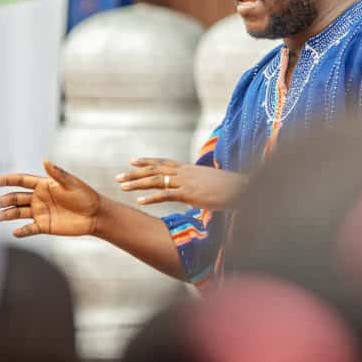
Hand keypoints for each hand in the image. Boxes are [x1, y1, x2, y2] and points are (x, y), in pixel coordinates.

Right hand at [0, 159, 100, 237]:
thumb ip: (57, 174)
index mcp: (44, 185)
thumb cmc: (86, 196)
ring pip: (17, 213)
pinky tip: (15, 232)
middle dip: (1, 200)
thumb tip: (45, 160)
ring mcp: (40, 212)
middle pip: (15, 198)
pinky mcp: (44, 225)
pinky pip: (29, 229)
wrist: (95, 215)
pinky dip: (22, 231)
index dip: (7, 180)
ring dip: (4, 215)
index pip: (21, 181)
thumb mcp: (72, 183)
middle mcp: (39, 198)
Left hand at [115, 157, 247, 209]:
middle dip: (135, 173)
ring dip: (137, 183)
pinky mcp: (190, 194)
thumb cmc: (230, 187)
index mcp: (189, 169)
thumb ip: (199, 186)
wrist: (242, 188)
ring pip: (156, 180)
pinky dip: (152, 198)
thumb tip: (195, 194)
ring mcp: (186, 182)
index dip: (148, 161)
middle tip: (118, 177)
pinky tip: (140, 201)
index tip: (133, 161)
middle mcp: (185, 173)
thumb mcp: (210, 184)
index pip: (164, 162)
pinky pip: (167, 195)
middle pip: (155, 169)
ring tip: (122, 187)